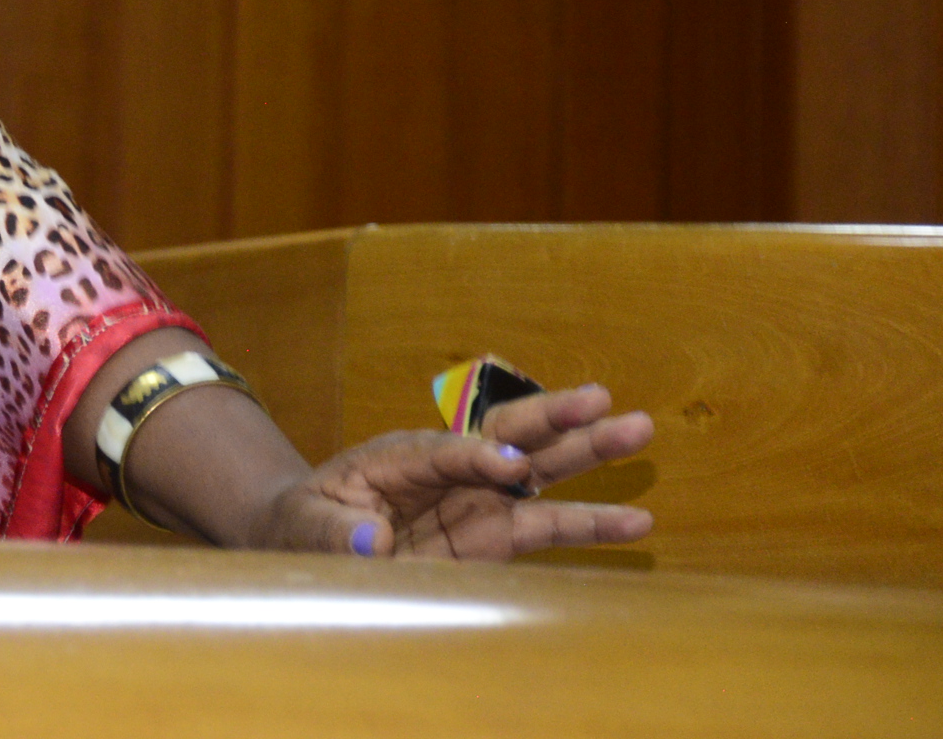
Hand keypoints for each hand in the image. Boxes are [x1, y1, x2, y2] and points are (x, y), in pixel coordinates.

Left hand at [250, 383, 655, 559]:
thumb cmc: (307, 521)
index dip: (477, 457)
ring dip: (586, 455)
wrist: (311, 540)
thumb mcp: (302, 524)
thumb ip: (331, 532)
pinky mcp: (492, 536)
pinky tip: (636, 520)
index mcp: (398, 457)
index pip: (444, 452)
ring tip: (640, 432)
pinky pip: (544, 528)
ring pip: (539, 474)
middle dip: (552, 419)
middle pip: (506, 436)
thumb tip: (368, 543)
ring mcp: (475, 501)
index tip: (509, 466)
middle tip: (604, 399)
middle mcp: (448, 470)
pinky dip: (588, 524)